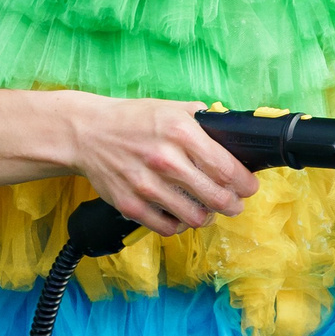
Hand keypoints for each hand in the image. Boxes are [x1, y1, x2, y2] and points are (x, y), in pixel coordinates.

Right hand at [62, 96, 256, 235]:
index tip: (249, 187)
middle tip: (234, 204)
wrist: (86, 133)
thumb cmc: (132, 120)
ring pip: (195, 217)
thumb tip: (232, 132)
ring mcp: (147, 185)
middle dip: (233, 204)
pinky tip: (180, 214)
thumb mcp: (171, 108)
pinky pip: (167, 227)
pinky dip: (179, 224)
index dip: (245, 184)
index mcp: (180, 132)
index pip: (227, 168)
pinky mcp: (130, 205)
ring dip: (208, 217)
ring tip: (208, 210)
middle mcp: (165, 160)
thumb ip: (203, 121)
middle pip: (217, 197)